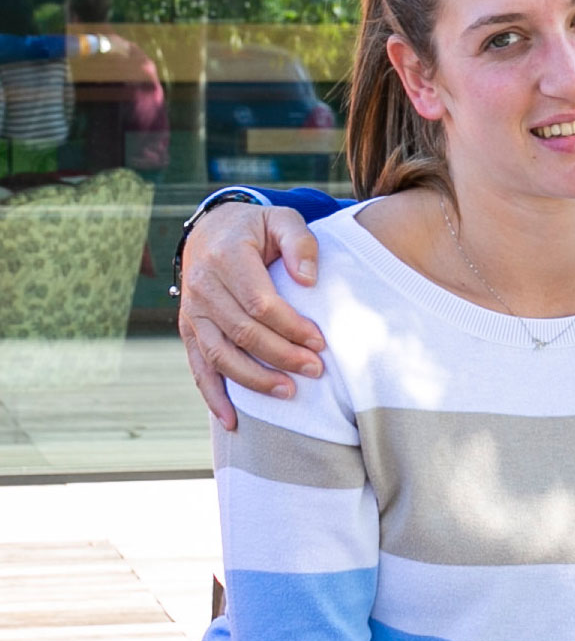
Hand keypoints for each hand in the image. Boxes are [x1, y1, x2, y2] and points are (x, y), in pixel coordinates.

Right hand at [177, 201, 326, 425]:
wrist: (216, 229)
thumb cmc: (259, 229)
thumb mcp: (283, 219)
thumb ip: (300, 242)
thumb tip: (308, 280)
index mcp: (225, 257)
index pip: (259, 302)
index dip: (291, 327)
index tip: (320, 342)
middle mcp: (202, 285)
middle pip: (242, 332)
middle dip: (281, 356)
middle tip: (316, 370)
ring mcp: (191, 311)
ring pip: (218, 354)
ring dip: (253, 379)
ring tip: (289, 393)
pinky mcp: (189, 329)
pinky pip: (197, 366)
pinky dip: (213, 396)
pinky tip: (233, 421)